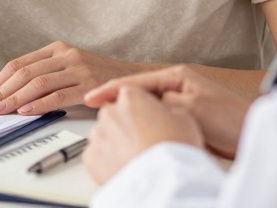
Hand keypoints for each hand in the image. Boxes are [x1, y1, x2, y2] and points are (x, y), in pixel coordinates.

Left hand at [0, 41, 145, 115]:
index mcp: (56, 48)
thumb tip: (9, 95)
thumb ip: (45, 75)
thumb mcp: (69, 68)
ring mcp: (78, 68)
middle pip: (24, 73)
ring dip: (14, 99)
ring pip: (37, 83)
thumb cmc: (97, 77)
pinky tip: (24, 111)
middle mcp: (66, 55)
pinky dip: (38, 104)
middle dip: (1, 91)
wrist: (134, 78)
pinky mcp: (89, 84)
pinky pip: (58, 96)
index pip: (18, 64)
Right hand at [83, 65, 251, 158]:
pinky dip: (146, 124)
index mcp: (178, 76)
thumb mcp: (191, 107)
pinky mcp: (186, 117)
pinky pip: (158, 118)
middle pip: (138, 92)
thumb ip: (164, 101)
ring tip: (112, 123)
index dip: (111, 89)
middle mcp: (178, 86)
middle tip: (95, 110)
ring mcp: (181, 101)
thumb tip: (144, 104)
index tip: (91, 97)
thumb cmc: (230, 119)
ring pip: (147, 107)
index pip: (136, 81)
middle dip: (117, 101)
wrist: (253, 136)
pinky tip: (137, 132)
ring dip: (132, 114)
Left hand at [83, 85, 203, 185]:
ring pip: (105, 135)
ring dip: (116, 143)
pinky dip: (108, 161)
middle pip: (115, 114)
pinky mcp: (90, 158)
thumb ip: (168, 109)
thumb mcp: (185, 119)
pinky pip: (98, 156)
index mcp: (131, 97)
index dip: (141, 106)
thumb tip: (165, 113)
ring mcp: (98, 135)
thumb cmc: (174, 150)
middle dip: (126, 125)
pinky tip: (125, 168)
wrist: (161, 183)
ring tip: (136, 158)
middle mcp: (110, 112)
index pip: (130, 93)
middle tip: (144, 142)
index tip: (146, 117)